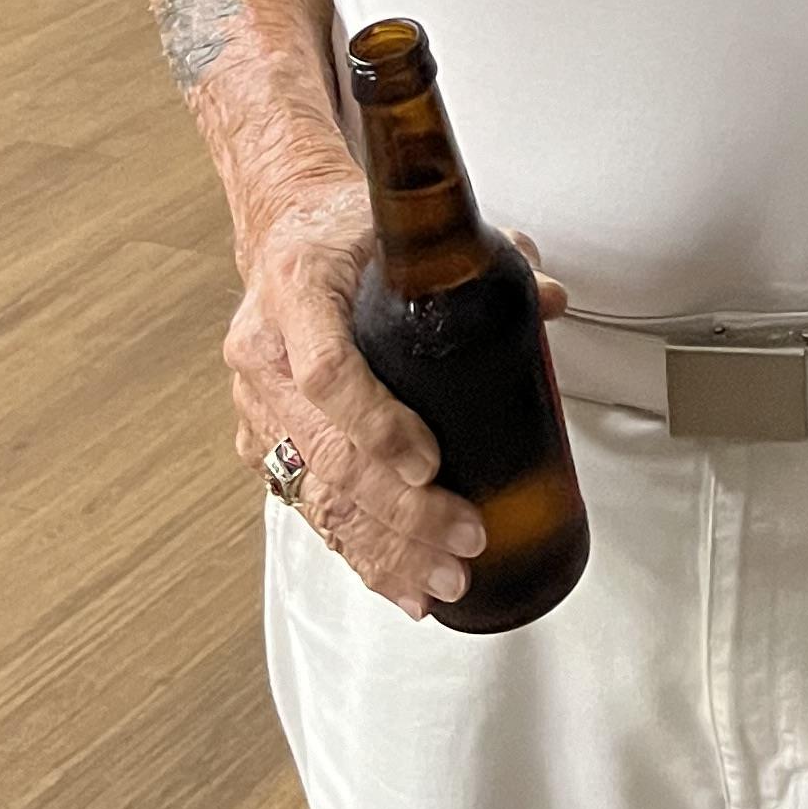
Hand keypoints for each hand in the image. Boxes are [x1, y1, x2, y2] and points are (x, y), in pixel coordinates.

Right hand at [218, 176, 559, 617]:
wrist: (284, 229)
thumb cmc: (346, 230)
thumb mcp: (408, 226)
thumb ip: (488, 258)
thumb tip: (551, 299)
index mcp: (299, 289)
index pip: (325, 370)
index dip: (376, 424)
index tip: (429, 461)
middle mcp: (265, 352)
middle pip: (325, 451)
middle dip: (398, 510)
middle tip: (462, 537)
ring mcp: (256, 404)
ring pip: (313, 493)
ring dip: (381, 547)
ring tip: (441, 579)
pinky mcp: (260, 440)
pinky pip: (305, 505)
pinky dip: (354, 550)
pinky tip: (397, 581)